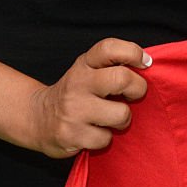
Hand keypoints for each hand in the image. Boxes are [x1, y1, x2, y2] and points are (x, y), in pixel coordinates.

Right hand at [27, 38, 151, 158]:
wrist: (38, 119)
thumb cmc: (77, 92)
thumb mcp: (90, 70)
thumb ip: (114, 64)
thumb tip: (148, 64)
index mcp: (85, 64)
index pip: (109, 48)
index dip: (133, 53)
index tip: (144, 63)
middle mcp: (78, 83)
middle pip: (121, 79)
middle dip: (138, 89)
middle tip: (133, 95)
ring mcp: (73, 109)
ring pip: (121, 114)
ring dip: (123, 119)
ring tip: (111, 118)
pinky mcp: (70, 135)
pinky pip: (106, 139)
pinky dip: (105, 139)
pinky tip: (94, 132)